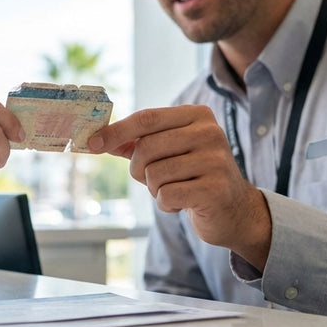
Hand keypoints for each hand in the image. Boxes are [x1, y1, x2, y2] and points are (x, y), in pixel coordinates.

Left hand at [88, 105, 271, 269]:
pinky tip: (183, 203)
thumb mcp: (167, 152)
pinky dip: (166, 204)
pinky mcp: (215, 189)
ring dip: (155, 189)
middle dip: (138, 169)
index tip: (92, 143)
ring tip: (173, 190)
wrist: (234, 210)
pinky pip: (167, 196)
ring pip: (155, 174)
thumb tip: (98, 138)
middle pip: (147, 147)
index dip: (116, 131)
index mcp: (198, 116)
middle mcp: (210, 133)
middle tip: (150, 179)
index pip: (147, 118)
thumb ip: (136, 142)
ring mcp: (215, 160)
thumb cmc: (193, 176)